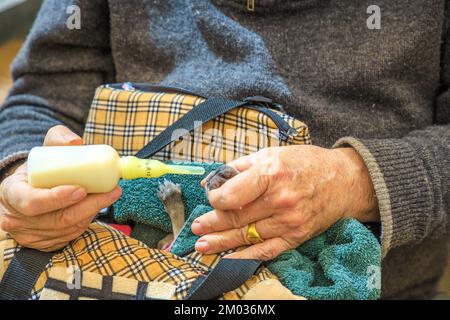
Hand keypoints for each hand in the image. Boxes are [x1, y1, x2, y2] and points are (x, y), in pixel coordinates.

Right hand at [0, 125, 121, 251]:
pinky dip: (86, 222)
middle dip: (89, 205)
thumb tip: (76, 142)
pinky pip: (70, 236)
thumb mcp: (44, 152)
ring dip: (92, 213)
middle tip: (112, 191)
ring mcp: (29, 235)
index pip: (33, 202)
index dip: (58, 198)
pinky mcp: (42, 245)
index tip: (82, 189)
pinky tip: (94, 208)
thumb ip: (58, 139)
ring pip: (68, 229)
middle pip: (57, 219)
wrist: (29, 190)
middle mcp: (16, 218)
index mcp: (11, 193)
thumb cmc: (39, 170)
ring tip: (108, 196)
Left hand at [191, 145, 378, 259]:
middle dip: (211, 223)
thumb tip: (212, 181)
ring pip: (246, 236)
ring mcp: (289, 222)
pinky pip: (265, 251)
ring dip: (221, 242)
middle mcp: (280, 200)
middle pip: (236, 217)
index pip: (231, 194)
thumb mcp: (271, 153)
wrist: (343, 180)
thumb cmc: (305, 163)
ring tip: (202, 245)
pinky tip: (227, 259)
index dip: (215, 200)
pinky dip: (244, 257)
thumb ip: (239, 166)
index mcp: (271, 173)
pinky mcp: (296, 237)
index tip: (211, 199)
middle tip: (196, 227)